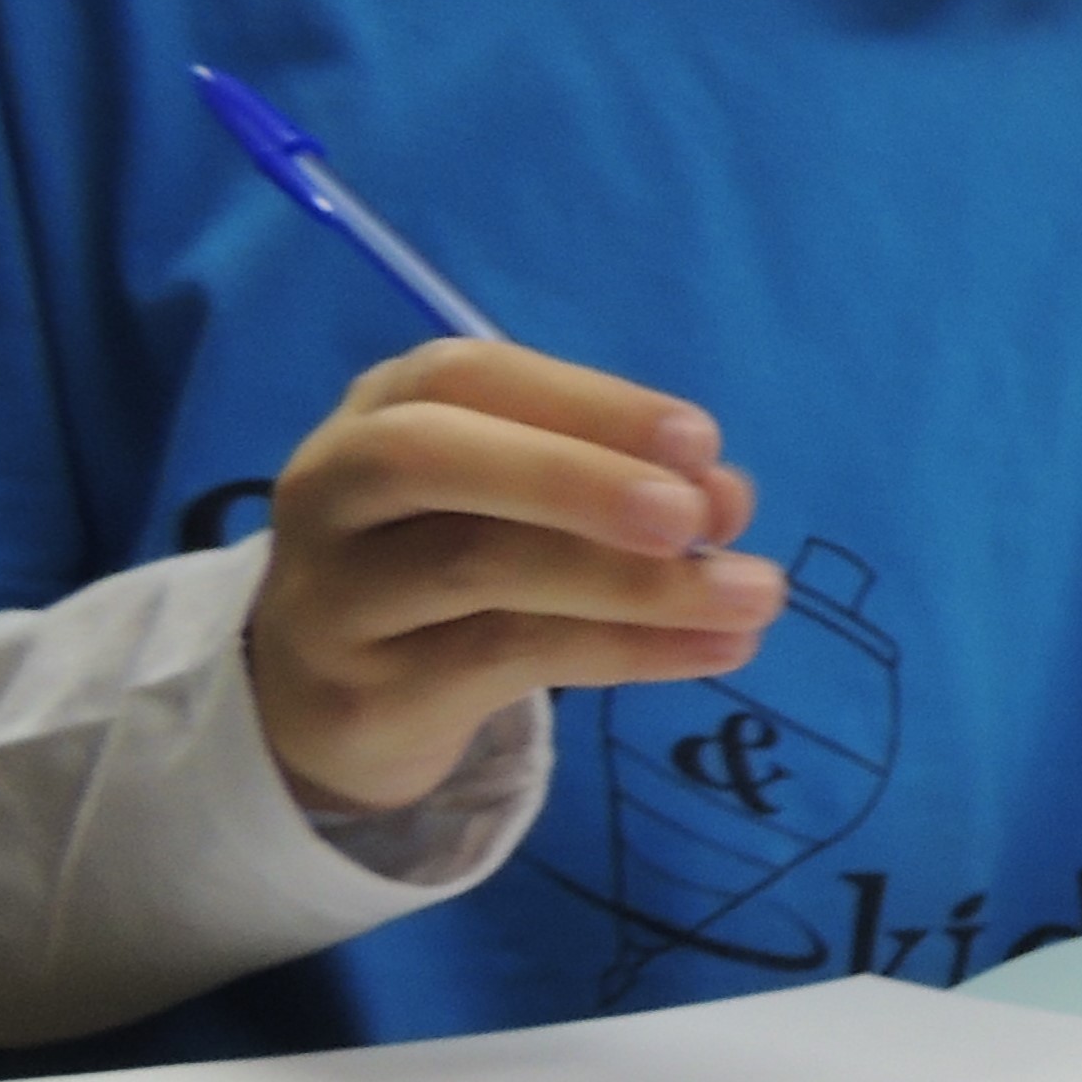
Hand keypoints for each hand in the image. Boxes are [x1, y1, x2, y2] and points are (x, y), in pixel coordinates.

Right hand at [248, 340, 777, 811]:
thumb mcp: (518, 510)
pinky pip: (506, 659)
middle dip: (573, 477)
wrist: (328, 703)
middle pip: (429, 457)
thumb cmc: (443, 572)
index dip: (587, 403)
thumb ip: (615, 487)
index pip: (467, 377)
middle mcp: (335, 487)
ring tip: (753, 596)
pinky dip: (625, 651)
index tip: (700, 442)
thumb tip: (726, 496)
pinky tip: (712, 649)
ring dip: (633, 583)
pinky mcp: (367, 691)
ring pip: (477, 570)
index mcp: (379, 410)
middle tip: (692, 516)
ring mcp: (337, 594)